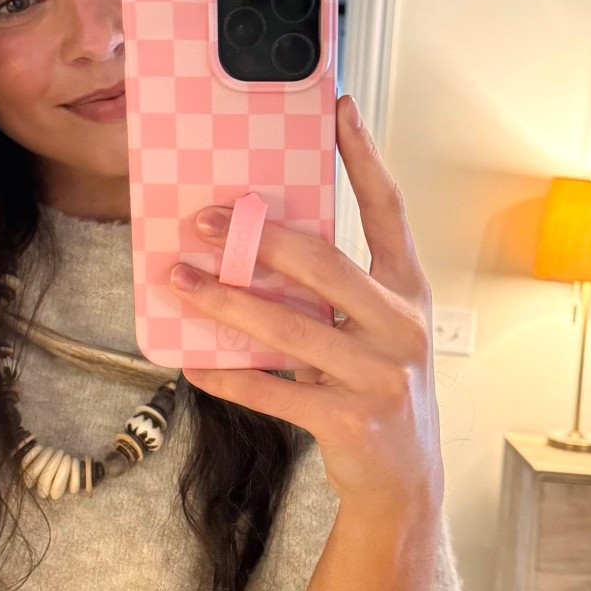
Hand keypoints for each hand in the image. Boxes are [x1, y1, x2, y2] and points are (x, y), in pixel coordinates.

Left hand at [171, 95, 442, 511]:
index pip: (389, 211)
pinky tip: (192, 361)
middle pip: (323, 263)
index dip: (365, 158)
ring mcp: (378, 375)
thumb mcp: (374, 331)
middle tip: (204, 221)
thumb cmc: (380, 389)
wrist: (405, 479)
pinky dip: (225, 374)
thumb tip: (258, 247)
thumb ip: (334, 292)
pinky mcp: (348, 420)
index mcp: (409, 293)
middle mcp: (401, 328)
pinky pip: (271, 389)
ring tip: (180, 281)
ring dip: (222, 301)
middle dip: (256, 238)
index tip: (339, 110)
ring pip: (286, 326)